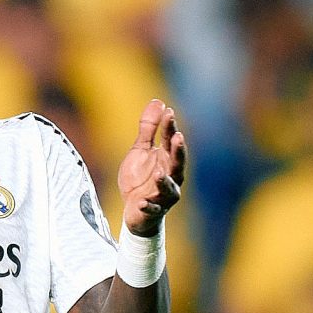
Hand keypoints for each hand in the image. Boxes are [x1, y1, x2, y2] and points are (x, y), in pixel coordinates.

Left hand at [117, 99, 187, 235]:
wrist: (135, 210)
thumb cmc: (141, 178)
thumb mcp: (140, 150)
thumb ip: (148, 128)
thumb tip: (158, 102)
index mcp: (167, 159)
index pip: (170, 141)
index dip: (170, 127)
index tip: (168, 112)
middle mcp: (171, 176)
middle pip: (177, 162)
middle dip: (178, 151)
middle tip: (177, 137)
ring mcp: (163, 194)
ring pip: (169, 188)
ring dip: (164, 181)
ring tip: (158, 173)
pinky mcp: (153, 209)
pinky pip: (152, 208)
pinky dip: (148, 205)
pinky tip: (142, 201)